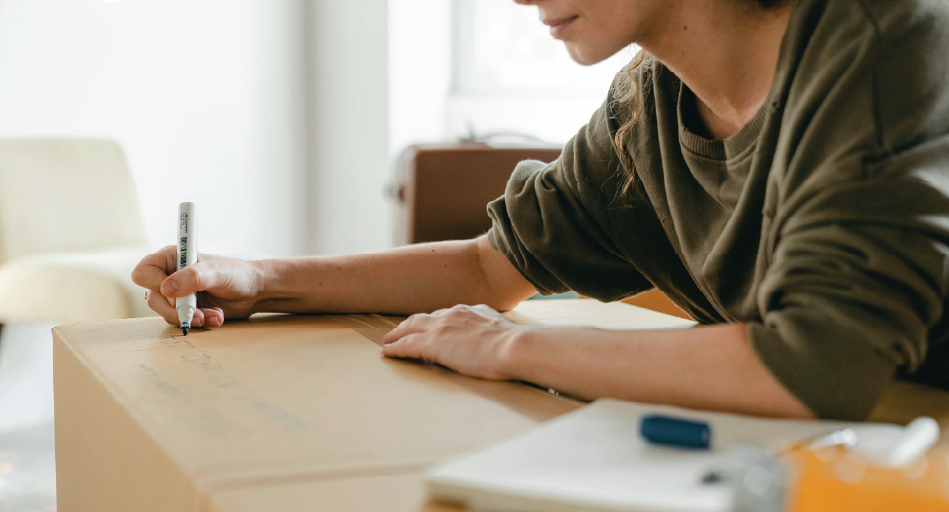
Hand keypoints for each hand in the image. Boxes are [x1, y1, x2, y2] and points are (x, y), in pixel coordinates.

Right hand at [131, 245, 261, 327]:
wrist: (253, 291)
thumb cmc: (236, 274)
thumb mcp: (216, 272)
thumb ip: (193, 277)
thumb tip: (166, 289)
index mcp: (171, 258)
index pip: (143, 272)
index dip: (155, 284)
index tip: (176, 291)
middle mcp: (169, 276)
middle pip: (153, 298)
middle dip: (176, 310)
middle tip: (198, 312)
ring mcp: (176, 294)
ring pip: (166, 314)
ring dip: (191, 318)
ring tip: (215, 314)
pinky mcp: (186, 309)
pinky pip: (181, 321)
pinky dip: (199, 322)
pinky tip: (216, 317)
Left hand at [381, 304, 523, 379]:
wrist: (513, 347)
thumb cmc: (516, 345)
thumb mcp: (503, 331)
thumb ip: (493, 331)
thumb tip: (495, 339)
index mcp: (471, 311)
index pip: (446, 315)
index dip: (434, 321)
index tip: (430, 326)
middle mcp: (453, 314)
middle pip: (424, 318)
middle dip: (410, 324)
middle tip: (400, 331)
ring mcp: (441, 328)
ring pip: (411, 328)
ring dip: (398, 334)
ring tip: (389, 341)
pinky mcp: (432, 344)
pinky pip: (406, 345)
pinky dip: (395, 348)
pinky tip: (387, 352)